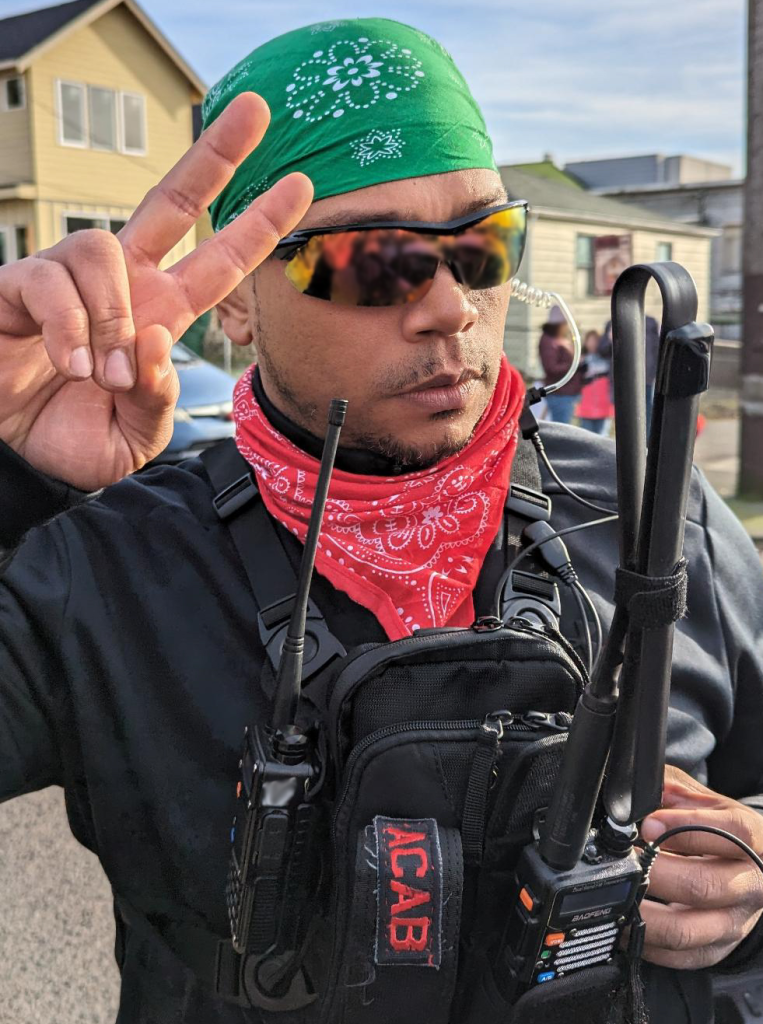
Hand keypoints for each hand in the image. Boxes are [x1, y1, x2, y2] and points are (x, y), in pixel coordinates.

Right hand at [0, 93, 312, 489]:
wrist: (19, 459)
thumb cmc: (74, 438)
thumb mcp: (137, 432)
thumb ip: (158, 397)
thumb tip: (155, 341)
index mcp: (161, 313)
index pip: (218, 261)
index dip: (257, 225)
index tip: (301, 185)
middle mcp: (122, 286)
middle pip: (170, 201)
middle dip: (215, 156)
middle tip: (258, 113)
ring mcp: (70, 281)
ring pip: (104, 248)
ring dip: (111, 315)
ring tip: (100, 374)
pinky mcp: (18, 287)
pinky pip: (50, 281)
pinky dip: (68, 328)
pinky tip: (68, 363)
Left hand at [639, 765, 762, 968]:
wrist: (750, 870)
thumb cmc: (720, 830)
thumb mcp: (705, 801)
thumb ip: (674, 791)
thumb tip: (637, 789)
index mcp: (753, 840)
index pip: (731, 833)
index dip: (686, 828)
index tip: (648, 824)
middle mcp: (749, 885)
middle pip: (703, 886)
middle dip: (655, 873)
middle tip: (626, 861)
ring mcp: (734, 923)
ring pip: (685, 930)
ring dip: (642, 914)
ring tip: (617, 894)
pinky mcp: (716, 949)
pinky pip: (678, 956)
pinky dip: (644, 942)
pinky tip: (624, 923)